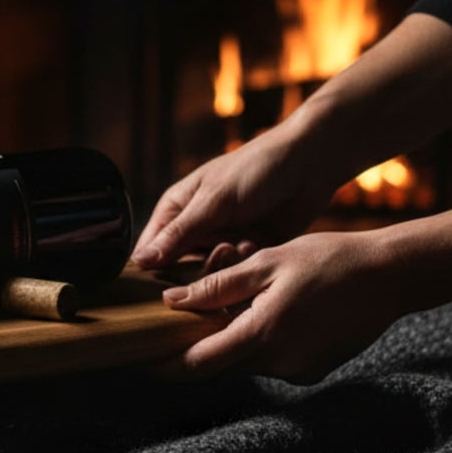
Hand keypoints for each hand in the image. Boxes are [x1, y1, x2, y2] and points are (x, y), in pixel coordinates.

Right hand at [132, 117, 340, 269]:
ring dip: (224, 264)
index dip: (151, 271)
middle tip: (217, 251)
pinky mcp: (248, 252)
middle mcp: (196, 229)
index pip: (150, 250)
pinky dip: (246, 264)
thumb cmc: (256, 169)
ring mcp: (222, 241)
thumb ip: (179, 234)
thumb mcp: (213, 200)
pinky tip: (257, 244)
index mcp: (176, 209)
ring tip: (240, 243)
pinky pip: (238, 273)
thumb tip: (140, 262)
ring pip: (209, 274)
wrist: (310, 163)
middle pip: (178, 269)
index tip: (161, 288)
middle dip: (194, 270)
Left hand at [161, 231, 404, 383]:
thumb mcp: (266, 262)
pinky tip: (274, 308)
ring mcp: (299, 370)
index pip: (199, 364)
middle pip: (221, 362)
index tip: (143, 358)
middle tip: (199, 306)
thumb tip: (172, 303)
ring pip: (247, 359)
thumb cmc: (329, 260)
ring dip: (236, 336)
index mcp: (261, 335)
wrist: (390, 277)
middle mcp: (279, 363)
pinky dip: (263, 340)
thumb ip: (216, 286)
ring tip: (249, 296)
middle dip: (205, 339)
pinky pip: (273, 360)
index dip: (167, 364)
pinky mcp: (314, 371)